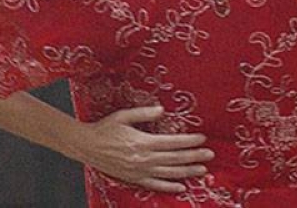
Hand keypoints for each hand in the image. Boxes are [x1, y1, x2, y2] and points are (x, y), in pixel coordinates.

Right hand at [69, 106, 213, 192]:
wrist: (86, 146)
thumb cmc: (104, 129)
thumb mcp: (123, 116)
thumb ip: (143, 113)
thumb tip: (162, 109)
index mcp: (142, 141)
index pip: (172, 142)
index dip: (189, 141)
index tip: (202, 138)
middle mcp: (143, 158)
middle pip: (175, 158)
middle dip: (194, 156)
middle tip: (209, 154)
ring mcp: (140, 170)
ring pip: (169, 172)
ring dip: (187, 171)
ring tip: (202, 170)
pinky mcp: (134, 178)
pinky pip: (156, 184)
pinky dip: (170, 186)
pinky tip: (182, 186)